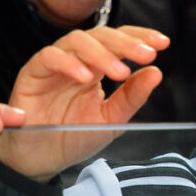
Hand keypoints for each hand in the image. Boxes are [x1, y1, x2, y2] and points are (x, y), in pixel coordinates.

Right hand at [0, 26, 169, 180]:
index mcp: (97, 66)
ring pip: (76, 41)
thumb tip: (156, 72)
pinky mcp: (32, 72)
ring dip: (101, 53)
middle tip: (147, 54)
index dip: (139, 37)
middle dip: (126, 43)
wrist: (42, 160)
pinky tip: (86, 77)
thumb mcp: (112, 119)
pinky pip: (49, 57)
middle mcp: (76, 59)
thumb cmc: (74, 136)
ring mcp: (54, 63)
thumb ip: (132, 96)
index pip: (119, 40)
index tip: (163, 43)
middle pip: (101, 35)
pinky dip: (68, 63)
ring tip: (120, 72)